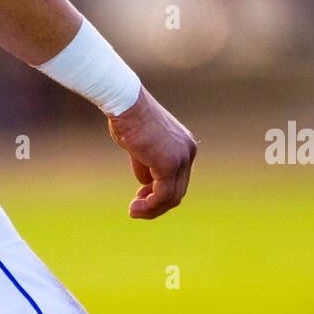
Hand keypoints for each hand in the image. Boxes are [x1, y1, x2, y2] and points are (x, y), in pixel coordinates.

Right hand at [108, 87, 197, 219]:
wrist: (125, 102)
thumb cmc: (127, 117)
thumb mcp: (140, 144)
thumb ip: (146, 162)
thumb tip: (146, 182)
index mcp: (184, 144)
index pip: (178, 178)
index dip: (159, 192)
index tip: (140, 195)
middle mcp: (188, 151)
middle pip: (178, 190)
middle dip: (156, 202)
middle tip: (136, 207)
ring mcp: (181, 158)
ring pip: (171, 197)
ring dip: (152, 208)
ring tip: (134, 211)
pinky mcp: (170, 165)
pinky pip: (162, 195)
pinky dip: (149, 206)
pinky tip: (135, 207)